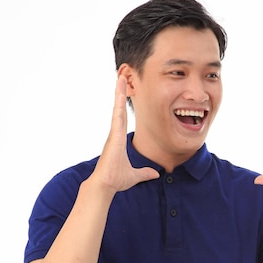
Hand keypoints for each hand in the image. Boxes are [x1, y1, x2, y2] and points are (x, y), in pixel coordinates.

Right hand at [91, 75, 158, 193]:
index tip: (125, 93)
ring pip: (117, 108)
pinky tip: (120, 93)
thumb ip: (145, 173)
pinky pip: (117, 116)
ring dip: (119, 93)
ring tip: (121, 77)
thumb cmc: (116, 179)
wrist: (106, 185)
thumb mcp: (135, 175)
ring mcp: (113, 133)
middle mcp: (115, 134)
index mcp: (119, 140)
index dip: (124, 105)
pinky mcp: (114, 135)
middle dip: (120, 93)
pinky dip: (119, 104)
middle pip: (119, 109)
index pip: (122, 118)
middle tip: (122, 77)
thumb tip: (156, 174)